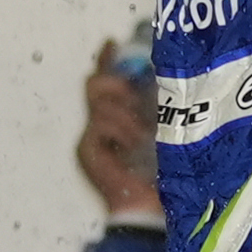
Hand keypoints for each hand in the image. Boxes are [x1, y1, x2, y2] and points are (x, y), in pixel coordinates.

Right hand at [76, 52, 163, 222]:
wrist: (148, 208)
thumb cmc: (163, 173)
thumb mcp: (165, 129)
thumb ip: (157, 104)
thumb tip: (161, 75)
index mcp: (119, 117)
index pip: (106, 79)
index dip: (107, 59)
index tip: (113, 43)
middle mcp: (100, 125)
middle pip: (94, 85)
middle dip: (113, 82)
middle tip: (131, 93)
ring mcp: (90, 138)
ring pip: (98, 102)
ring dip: (122, 112)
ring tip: (141, 133)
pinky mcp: (86, 151)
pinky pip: (99, 123)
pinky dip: (119, 128)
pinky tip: (134, 142)